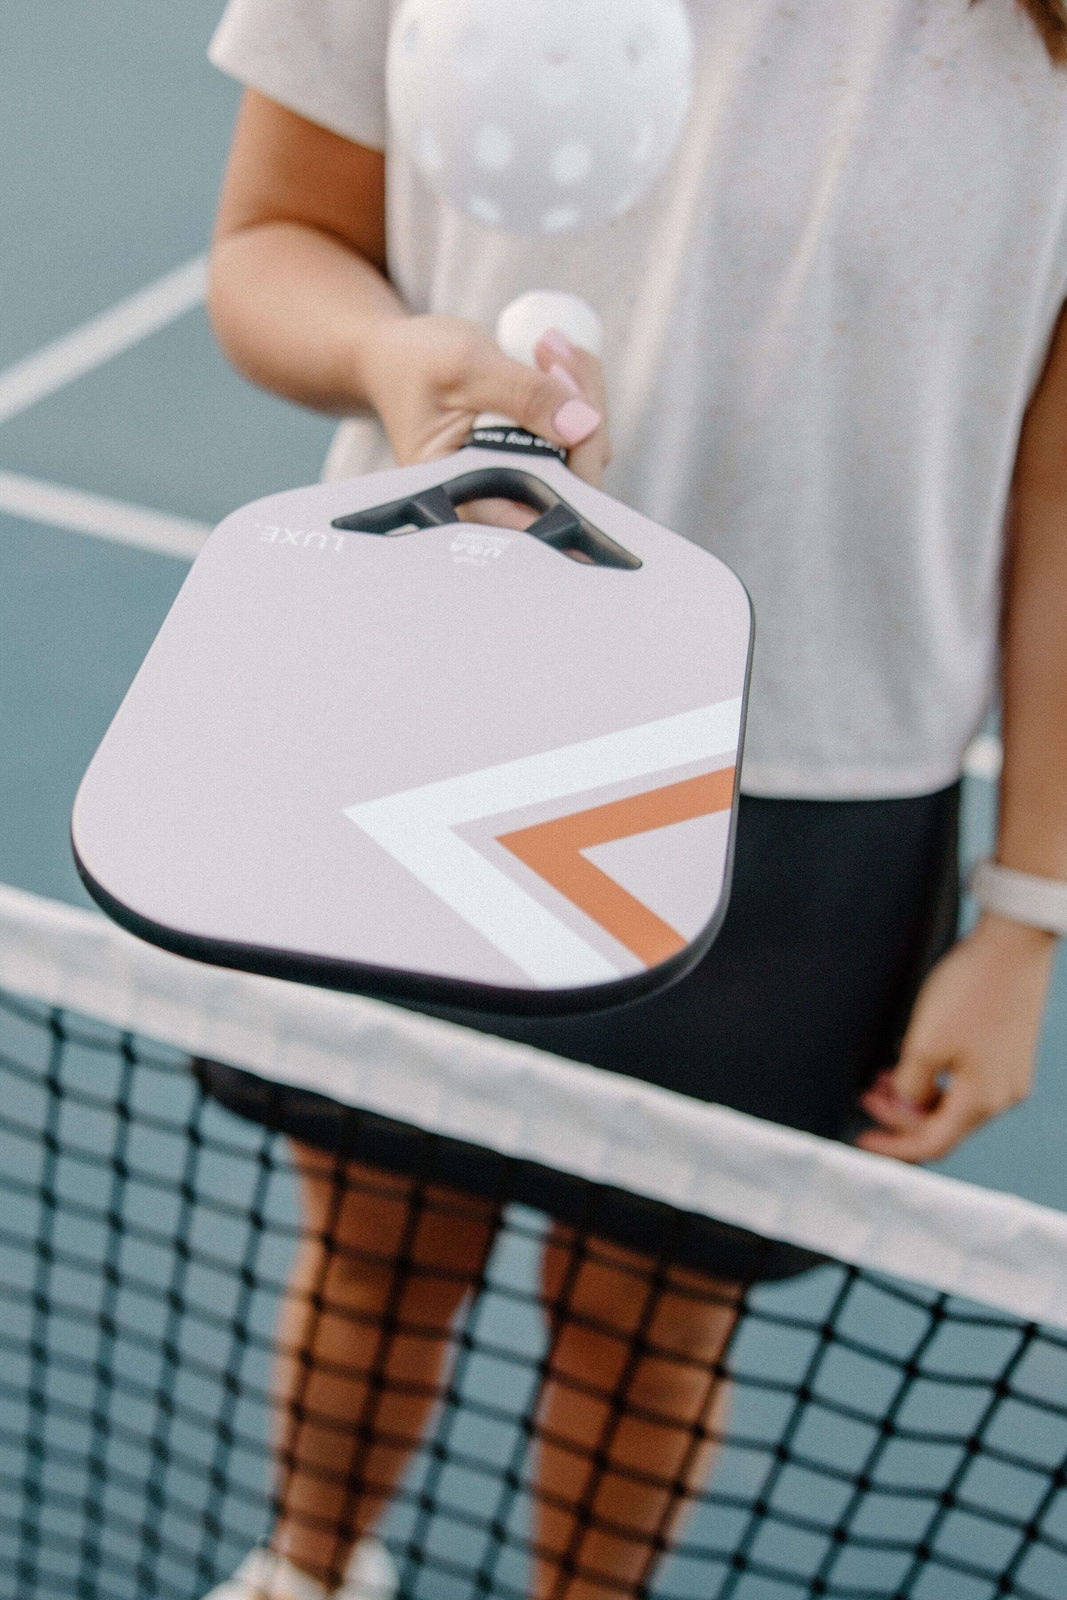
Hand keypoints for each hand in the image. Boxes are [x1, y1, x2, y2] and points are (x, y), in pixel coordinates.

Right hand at [360, 313, 610, 528]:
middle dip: (583, 409)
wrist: (396, 357)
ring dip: (582, 393)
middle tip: (555, 351)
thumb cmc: (415, 365)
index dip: (579, 461)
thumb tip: (585, 424)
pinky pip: (578, 431)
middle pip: (577, 479)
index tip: (573, 398)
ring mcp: (522, 478)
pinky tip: (556, 358)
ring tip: (548, 345)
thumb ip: (524, 395)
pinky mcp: (536, 454)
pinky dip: (577, 391)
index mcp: (467, 500)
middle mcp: (499, 501)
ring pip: (585, 451)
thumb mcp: (466, 368)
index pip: (546, 510)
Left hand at [856, 914, 1055, 1162]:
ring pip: (953, 1102)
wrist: (1012, 945)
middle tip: (866, 1093)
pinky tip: (912, 1061)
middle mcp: (1002, 1095)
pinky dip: (936, 1078)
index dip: (893, 1147)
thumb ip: (910, 1085)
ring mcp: (1008, 1075)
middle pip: (943, 1125)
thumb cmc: (968, 991)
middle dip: (900, 1115)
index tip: (861, 1138)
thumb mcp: (924, 1043)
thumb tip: (907, 1105)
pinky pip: (966, 1081)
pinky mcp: (1008, 1053)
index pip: (931, 1144)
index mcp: (982, 1100)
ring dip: (916, 1096)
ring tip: (882, 1077)